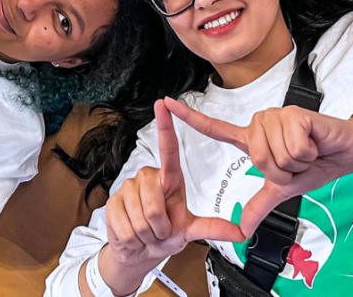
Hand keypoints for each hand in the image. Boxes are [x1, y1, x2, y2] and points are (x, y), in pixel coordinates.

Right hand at [105, 100, 244, 268]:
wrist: (138, 249)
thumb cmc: (165, 233)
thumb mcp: (190, 231)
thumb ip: (213, 228)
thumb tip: (240, 231)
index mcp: (169, 179)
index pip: (168, 149)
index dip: (165, 126)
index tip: (163, 104)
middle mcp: (147, 177)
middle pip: (154, 206)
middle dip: (159, 228)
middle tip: (159, 230)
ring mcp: (128, 188)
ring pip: (141, 219)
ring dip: (146, 235)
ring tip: (146, 232)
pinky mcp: (112, 202)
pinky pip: (125, 227)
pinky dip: (132, 239)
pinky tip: (132, 234)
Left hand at [164, 97, 352, 236]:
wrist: (347, 152)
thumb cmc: (316, 164)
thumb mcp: (284, 189)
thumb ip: (259, 205)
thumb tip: (241, 228)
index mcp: (253, 140)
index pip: (217, 129)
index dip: (190, 118)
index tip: (166, 103)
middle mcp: (260, 124)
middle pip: (257, 158)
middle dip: (283, 170)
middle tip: (299, 161)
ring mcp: (276, 117)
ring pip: (274, 154)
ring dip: (297, 162)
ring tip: (307, 151)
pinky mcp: (294, 114)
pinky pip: (292, 146)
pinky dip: (307, 153)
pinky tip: (314, 143)